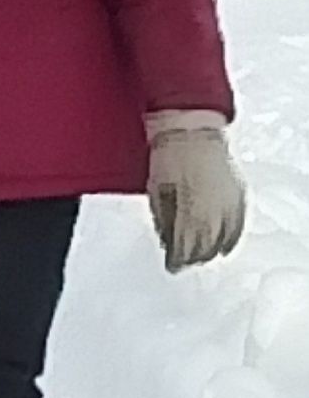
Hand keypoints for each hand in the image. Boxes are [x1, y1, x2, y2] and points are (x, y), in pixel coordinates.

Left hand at [147, 111, 245, 271]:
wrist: (190, 132)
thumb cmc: (169, 158)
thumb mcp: (157, 195)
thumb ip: (164, 224)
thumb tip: (168, 245)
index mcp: (189, 214)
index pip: (185, 250)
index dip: (177, 261)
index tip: (171, 265)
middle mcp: (213, 213)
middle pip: (205, 248)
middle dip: (193, 257)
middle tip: (184, 261)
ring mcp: (229, 204)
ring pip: (223, 240)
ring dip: (211, 250)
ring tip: (200, 255)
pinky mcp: (239, 196)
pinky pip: (238, 226)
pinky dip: (230, 238)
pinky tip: (224, 245)